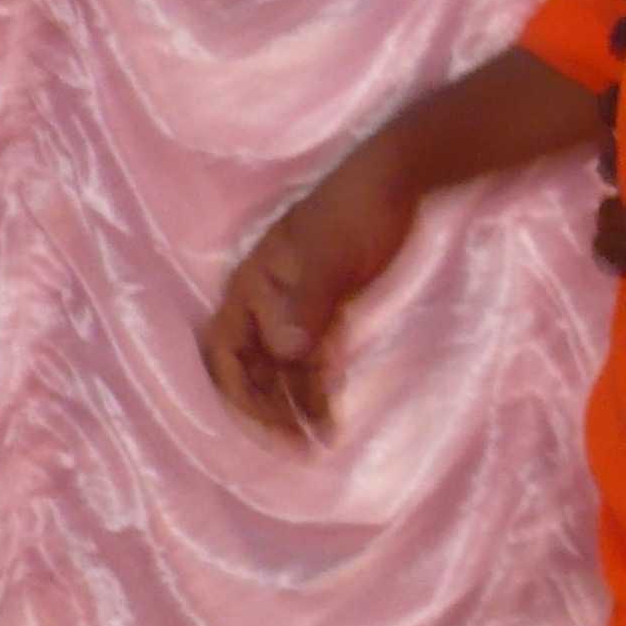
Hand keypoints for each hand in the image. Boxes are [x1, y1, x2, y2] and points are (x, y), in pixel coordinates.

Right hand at [199, 151, 422, 440]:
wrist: (399, 178)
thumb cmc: (355, 210)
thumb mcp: (330, 254)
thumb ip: (307, 301)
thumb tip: (286, 352)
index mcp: (250, 285)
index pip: (225, 353)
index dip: (239, 393)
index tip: (266, 426)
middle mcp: (265, 301)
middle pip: (254, 368)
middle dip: (271, 409)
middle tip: (299, 446)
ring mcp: (297, 305)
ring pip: (287, 367)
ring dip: (299, 404)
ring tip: (321, 441)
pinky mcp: (329, 308)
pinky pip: (316, 356)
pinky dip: (321, 384)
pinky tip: (332, 411)